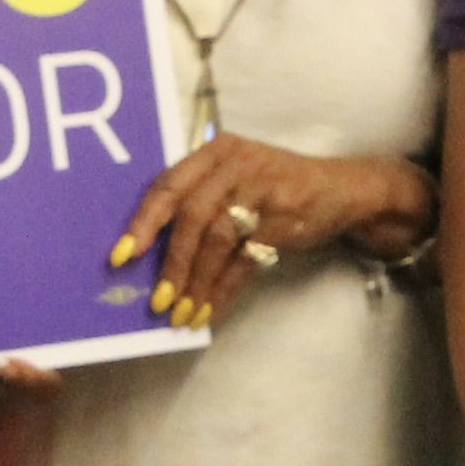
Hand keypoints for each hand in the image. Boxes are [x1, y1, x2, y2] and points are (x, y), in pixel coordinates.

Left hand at [111, 137, 431, 330]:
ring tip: (182, 313)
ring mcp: (264, 190)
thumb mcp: (236, 176)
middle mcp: (237, 164)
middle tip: (157, 300)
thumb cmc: (276, 185)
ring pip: (217, 240)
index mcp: (215, 152)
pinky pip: (246, 260)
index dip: (142, 223)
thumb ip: (198, 198)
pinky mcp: (285, 219)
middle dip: (171, 263)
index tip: (121, 257)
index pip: (168, 186)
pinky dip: (224, 290)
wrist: (343, 188)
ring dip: (197, 282)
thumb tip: (151, 253)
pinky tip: (211, 310)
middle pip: (192, 215)